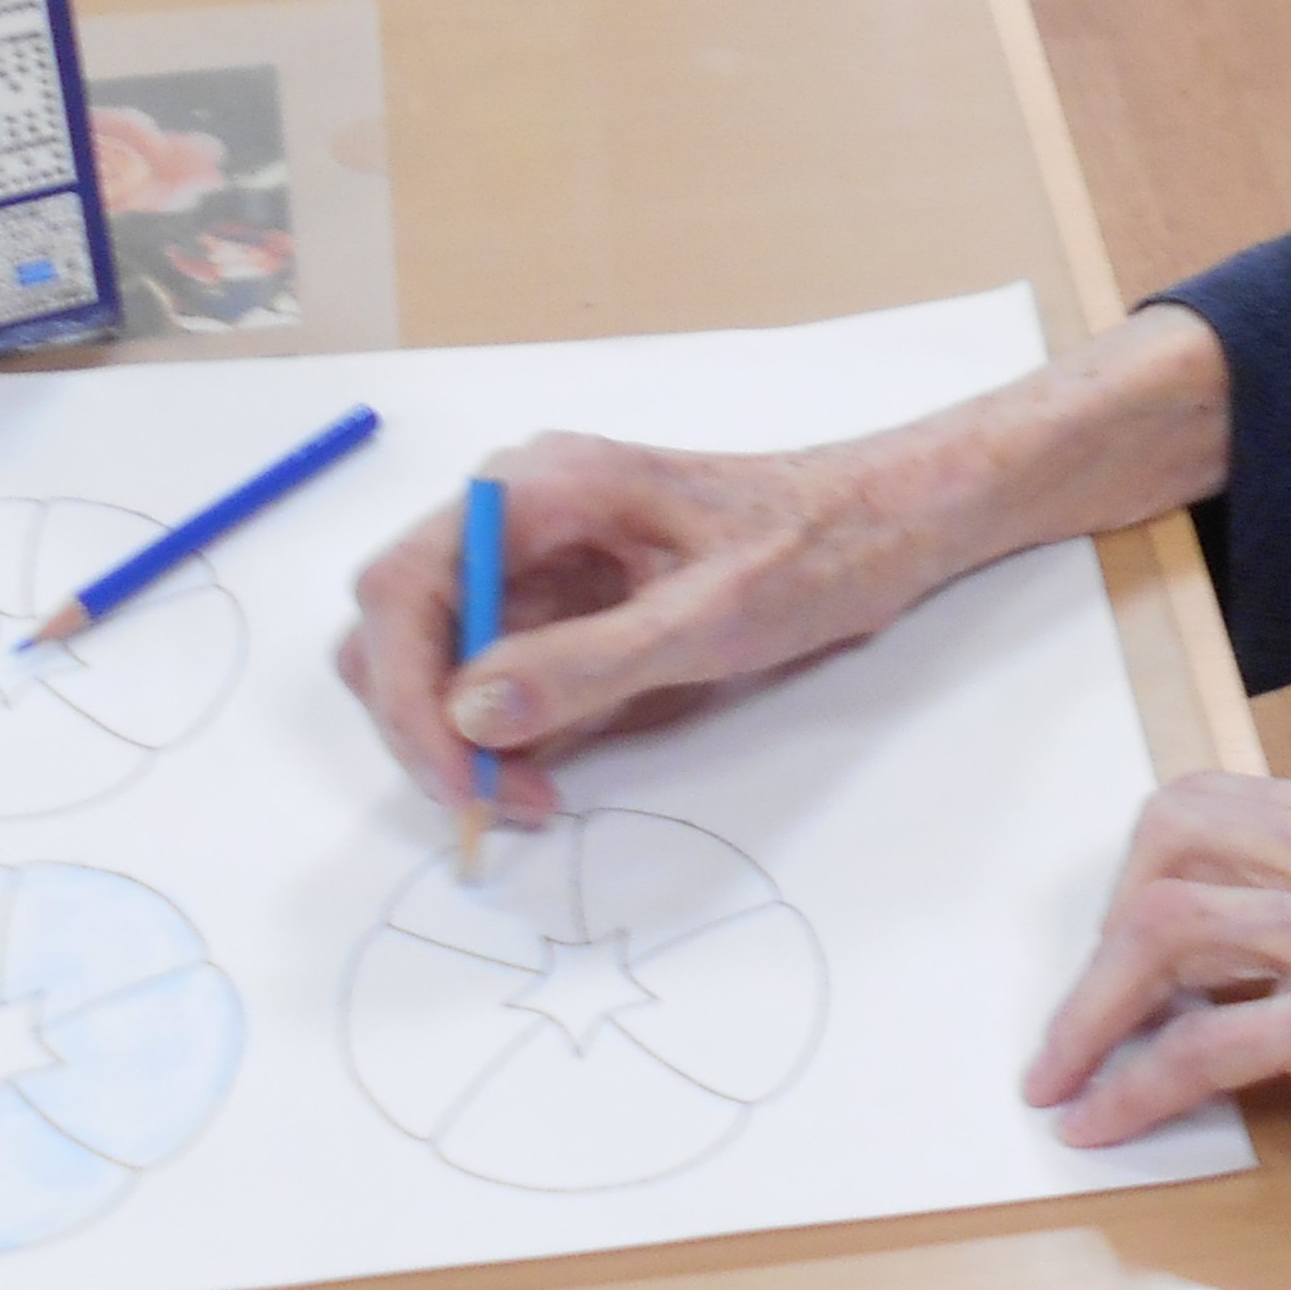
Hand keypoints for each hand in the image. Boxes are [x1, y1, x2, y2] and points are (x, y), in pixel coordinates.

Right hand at [335, 432, 941, 823]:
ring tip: (532, 797)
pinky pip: (499, 676)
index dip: (406, 693)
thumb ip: (587, 664)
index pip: (402, 588)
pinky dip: (507, 734)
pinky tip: (553, 771)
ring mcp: (540, 559)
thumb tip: (468, 714)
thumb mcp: (710, 618)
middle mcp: (518, 515)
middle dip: (428, 725)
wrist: (890, 523)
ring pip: (439, 661)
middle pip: (400, 628)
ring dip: (465, 740)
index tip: (459, 777)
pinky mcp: (569, 603)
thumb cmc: (817, 548)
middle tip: (498, 800)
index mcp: (538, 489)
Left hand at [1024, 776, 1290, 1289]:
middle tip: (1082, 1018)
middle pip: (1177, 840)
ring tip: (1061, 1073)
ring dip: (1089, 1014)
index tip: (1111, 954)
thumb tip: (1151, 916)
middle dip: (1102, 933)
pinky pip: (1199, 1042)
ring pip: (1167, 928)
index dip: (1139, 877)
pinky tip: (1103, 1121)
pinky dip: (1132, 1087)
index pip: (1215, 800)